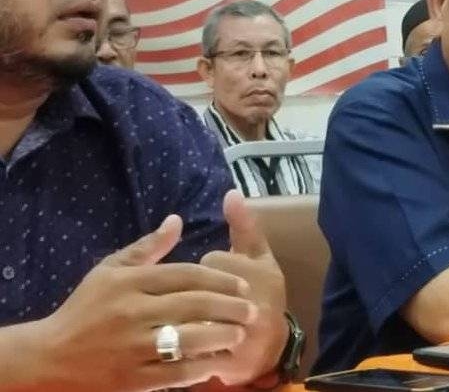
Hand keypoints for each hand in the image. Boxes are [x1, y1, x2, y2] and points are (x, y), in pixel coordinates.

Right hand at [28, 215, 257, 391]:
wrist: (48, 359)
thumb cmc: (84, 309)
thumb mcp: (109, 270)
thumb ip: (147, 248)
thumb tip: (177, 220)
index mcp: (129, 282)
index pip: (185, 275)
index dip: (220, 278)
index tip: (242, 285)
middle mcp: (132, 312)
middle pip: (194, 304)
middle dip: (230, 306)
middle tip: (253, 309)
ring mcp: (132, 347)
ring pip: (188, 338)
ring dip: (221, 335)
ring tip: (240, 333)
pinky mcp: (131, 379)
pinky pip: (174, 373)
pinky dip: (199, 366)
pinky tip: (217, 361)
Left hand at [198, 190, 287, 384]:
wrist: (271, 346)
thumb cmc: (261, 293)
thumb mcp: (257, 257)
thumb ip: (244, 226)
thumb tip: (231, 192)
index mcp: (260, 274)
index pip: (211, 261)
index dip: (204, 270)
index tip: (211, 278)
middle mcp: (255, 303)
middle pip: (200, 289)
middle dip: (191, 296)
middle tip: (196, 300)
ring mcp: (243, 335)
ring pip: (196, 318)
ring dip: (182, 321)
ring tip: (186, 321)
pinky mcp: (230, 362)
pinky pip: (195, 350)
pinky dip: (182, 347)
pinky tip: (179, 344)